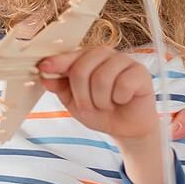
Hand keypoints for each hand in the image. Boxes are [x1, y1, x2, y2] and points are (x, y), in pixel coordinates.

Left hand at [37, 47, 157, 142]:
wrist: (125, 129)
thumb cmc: (101, 111)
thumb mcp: (74, 102)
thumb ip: (60, 87)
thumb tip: (45, 76)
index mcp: (86, 58)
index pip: (69, 57)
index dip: (57, 62)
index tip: (44, 67)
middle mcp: (104, 54)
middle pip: (82, 69)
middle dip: (82, 95)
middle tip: (89, 106)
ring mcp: (123, 61)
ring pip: (101, 78)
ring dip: (101, 100)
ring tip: (107, 105)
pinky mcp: (140, 72)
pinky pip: (123, 84)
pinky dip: (119, 98)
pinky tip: (123, 100)